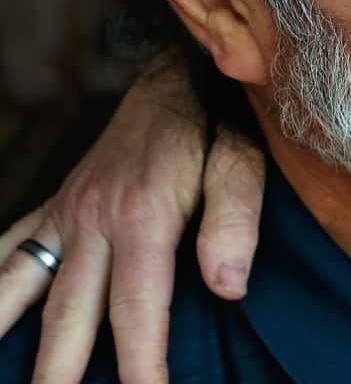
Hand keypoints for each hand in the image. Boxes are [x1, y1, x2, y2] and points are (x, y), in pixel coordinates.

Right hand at [0, 53, 264, 383]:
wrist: (180, 78)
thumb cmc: (221, 128)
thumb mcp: (244, 165)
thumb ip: (236, 223)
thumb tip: (230, 288)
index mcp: (143, 218)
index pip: (137, 309)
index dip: (140, 364)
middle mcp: (92, 222)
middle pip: (69, 316)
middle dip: (58, 372)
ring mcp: (64, 216)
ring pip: (19, 287)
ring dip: (4, 333)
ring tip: (4, 377)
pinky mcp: (53, 209)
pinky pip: (5, 250)